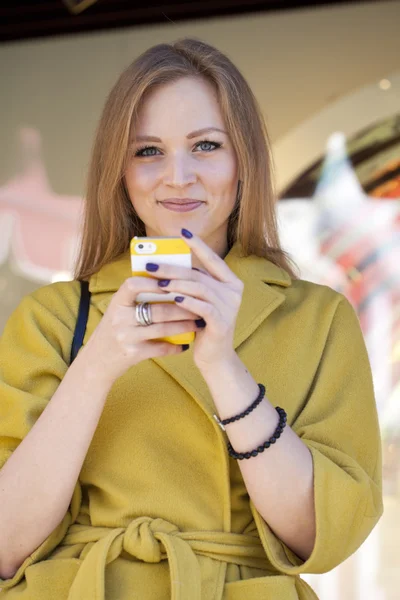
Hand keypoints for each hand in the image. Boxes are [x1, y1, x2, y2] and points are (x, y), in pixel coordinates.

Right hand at [81, 275, 203, 384]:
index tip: (174, 280)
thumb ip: (137, 297)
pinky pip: (160, 349)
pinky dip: (175, 346)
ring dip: (185, 325)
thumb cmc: (115, 330)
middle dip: (183, 307)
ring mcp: (126, 337)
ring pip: (163, 329)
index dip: (154, 281)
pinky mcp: (132, 354)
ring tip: (200, 322)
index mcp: (117, 302)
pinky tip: (186, 344)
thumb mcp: (119, 310)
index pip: (133, 285)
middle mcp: (119, 318)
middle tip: (202, 304)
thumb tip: (169, 280)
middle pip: (157, 309)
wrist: (97, 361)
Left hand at [148, 229, 243, 370]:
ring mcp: (230, 307)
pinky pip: (202, 307)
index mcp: (231, 282)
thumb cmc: (202, 325)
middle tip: (151, 264)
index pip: (213, 258)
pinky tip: (172, 298)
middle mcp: (234, 291)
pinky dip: (186, 301)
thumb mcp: (198, 300)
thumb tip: (165, 264)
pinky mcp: (222, 323)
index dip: (197, 244)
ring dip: (176, 284)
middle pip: (199, 274)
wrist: (214, 358)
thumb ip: (192, 283)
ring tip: (157, 282)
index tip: (182, 232)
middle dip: (173, 268)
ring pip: (200, 288)